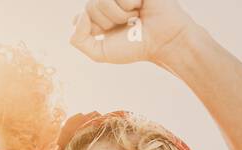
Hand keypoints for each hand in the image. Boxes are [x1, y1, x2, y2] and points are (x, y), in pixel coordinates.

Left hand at [70, 0, 193, 66]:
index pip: (78, 17)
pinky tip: (141, 6)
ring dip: (119, 14)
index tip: (108, 34)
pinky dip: (130, 4)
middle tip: (126, 25)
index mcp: (96, 19)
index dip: (93, 27)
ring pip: (101, 0)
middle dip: (107, 22)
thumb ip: (78, 39)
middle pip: (89, 7)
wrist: (163, 40)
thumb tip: (79, 15)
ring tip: (134, 17)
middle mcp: (107, 4)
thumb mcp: (100, 52)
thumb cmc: (134, 46)